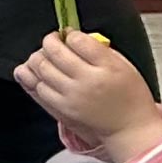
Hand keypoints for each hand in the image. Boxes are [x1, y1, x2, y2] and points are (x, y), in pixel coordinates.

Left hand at [19, 28, 161, 157]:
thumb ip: (100, 49)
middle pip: (54, 52)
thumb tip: (73, 37)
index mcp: (108, 67)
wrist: (129, 128)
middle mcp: (87, 81)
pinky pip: (35, 87)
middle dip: (49, 41)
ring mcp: (70, 96)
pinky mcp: (60, 109)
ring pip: (39, 67)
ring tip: (46, 56)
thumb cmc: (130, 95)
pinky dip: (32, 75)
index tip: (70, 35)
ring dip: (38, 57)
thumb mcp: (125, 66)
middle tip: (53, 41)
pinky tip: (38, 72)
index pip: (78, 41)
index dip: (70, 34)